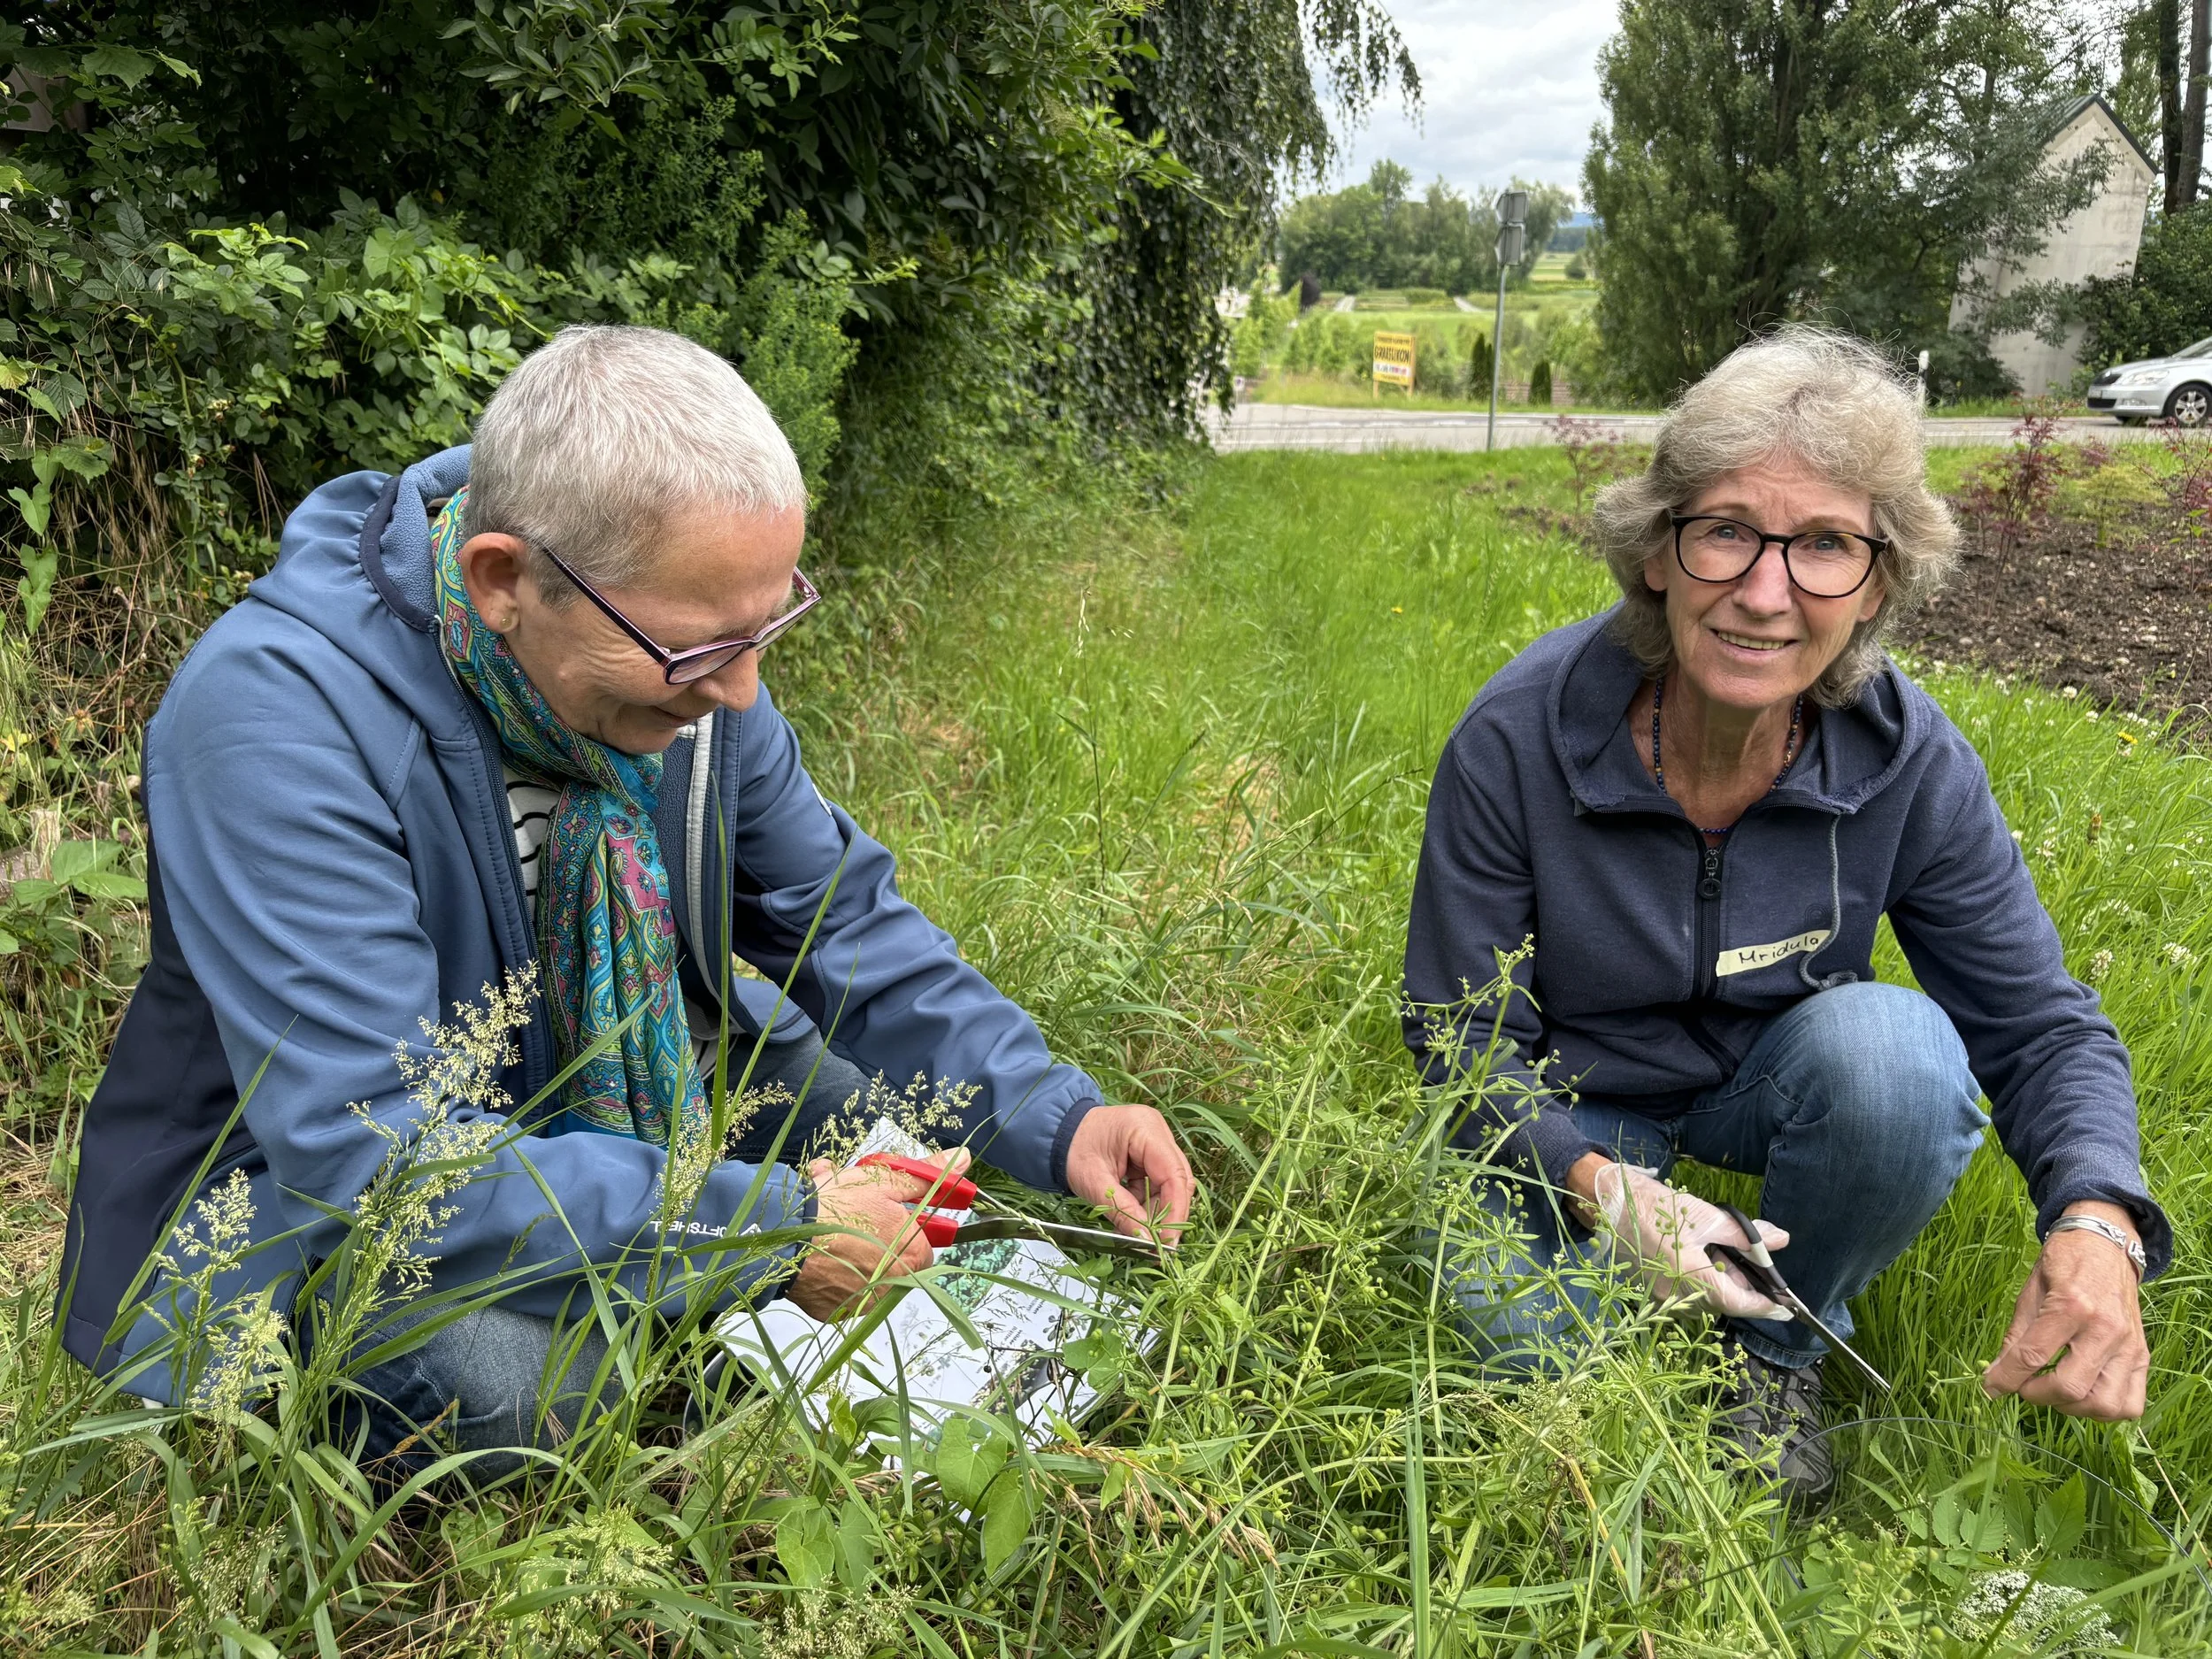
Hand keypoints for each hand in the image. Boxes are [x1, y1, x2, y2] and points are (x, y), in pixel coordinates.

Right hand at [785, 1148, 971, 1319]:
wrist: (786, 1236)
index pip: (922, 1247)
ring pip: (867, 1276)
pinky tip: (819, 1253)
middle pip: (894, 1261)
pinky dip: (833, 1275)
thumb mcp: (885, 1180)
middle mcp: (893, 1286)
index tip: (886, 1216)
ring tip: (833, 1233)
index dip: (905, 1228)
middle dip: (878, 1241)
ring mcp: (862, 1303)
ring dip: (855, 1256)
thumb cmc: (838, 1207)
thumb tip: (961, 1161)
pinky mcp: (833, 1312)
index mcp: (912, 1255)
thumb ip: (926, 1175)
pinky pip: (840, 1292)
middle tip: (855, 1221)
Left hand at [1065, 1104, 1196, 1245]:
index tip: (1167, 1239)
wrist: (1057, 1135)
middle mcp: (1157, 1130)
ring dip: (1158, 1210)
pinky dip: (1149, 1202)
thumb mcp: (1095, 1184)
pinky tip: (1135, 1218)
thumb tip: (1147, 1240)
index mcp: (1144, 1128)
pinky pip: (1160, 1182)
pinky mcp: (1151, 1152)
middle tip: (1157, 1242)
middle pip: (1178, 1178)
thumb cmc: (1071, 1151)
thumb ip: (1123, 1211)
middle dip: (1168, 1212)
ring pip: (1172, 1183)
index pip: (1174, 1173)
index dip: (1175, 1210)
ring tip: (1141, 1232)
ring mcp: (1156, 1140)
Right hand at [1578, 1156, 1793, 1320]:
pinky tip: (1696, 1255)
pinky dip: (1697, 1280)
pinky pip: (1683, 1294)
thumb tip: (1780, 1240)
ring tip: (1721, 1251)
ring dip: (1719, 1282)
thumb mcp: (1706, 1216)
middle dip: (1741, 1286)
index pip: (1741, 1304)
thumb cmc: (1657, 1208)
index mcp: (1695, 1281)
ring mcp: (1660, 1297)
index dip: (1767, 1307)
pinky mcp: (1648, 1291)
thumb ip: (1746, 1235)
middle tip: (1753, 1262)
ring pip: (1703, 1299)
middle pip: (1722, 1302)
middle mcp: (1678, 1298)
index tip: (1788, 1308)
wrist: (1607, 1203)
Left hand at [1981, 1202, 2147, 1419]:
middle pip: (2070, 1388)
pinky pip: (2130, 1403)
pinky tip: (2084, 1394)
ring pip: (2104, 1405)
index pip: (2034, 1356)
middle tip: (2024, 1385)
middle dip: (2037, 1395)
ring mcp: (2129, 1346)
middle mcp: (2106, 1329)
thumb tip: (1996, 1375)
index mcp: (2071, 1306)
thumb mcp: (2029, 1291)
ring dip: (2072, 1408)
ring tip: (2054, 1391)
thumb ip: (2016, 1336)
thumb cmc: (2063, 1264)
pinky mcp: (2142, 1356)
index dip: (2007, 1379)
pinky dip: (2104, 1409)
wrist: (2106, 1245)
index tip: (1990, 1388)